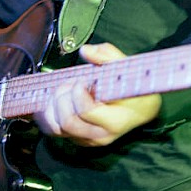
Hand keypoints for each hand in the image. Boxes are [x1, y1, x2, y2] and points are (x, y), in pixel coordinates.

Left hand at [34, 42, 161, 146]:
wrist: (141, 110)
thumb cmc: (134, 90)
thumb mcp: (127, 68)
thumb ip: (107, 56)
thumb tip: (86, 51)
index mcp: (115, 121)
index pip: (85, 111)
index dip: (78, 91)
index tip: (84, 80)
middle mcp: (100, 135)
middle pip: (67, 121)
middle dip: (63, 97)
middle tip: (72, 83)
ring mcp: (88, 139)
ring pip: (56, 127)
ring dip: (54, 104)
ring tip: (66, 90)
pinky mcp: (78, 139)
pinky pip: (53, 130)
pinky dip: (49, 113)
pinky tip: (58, 99)